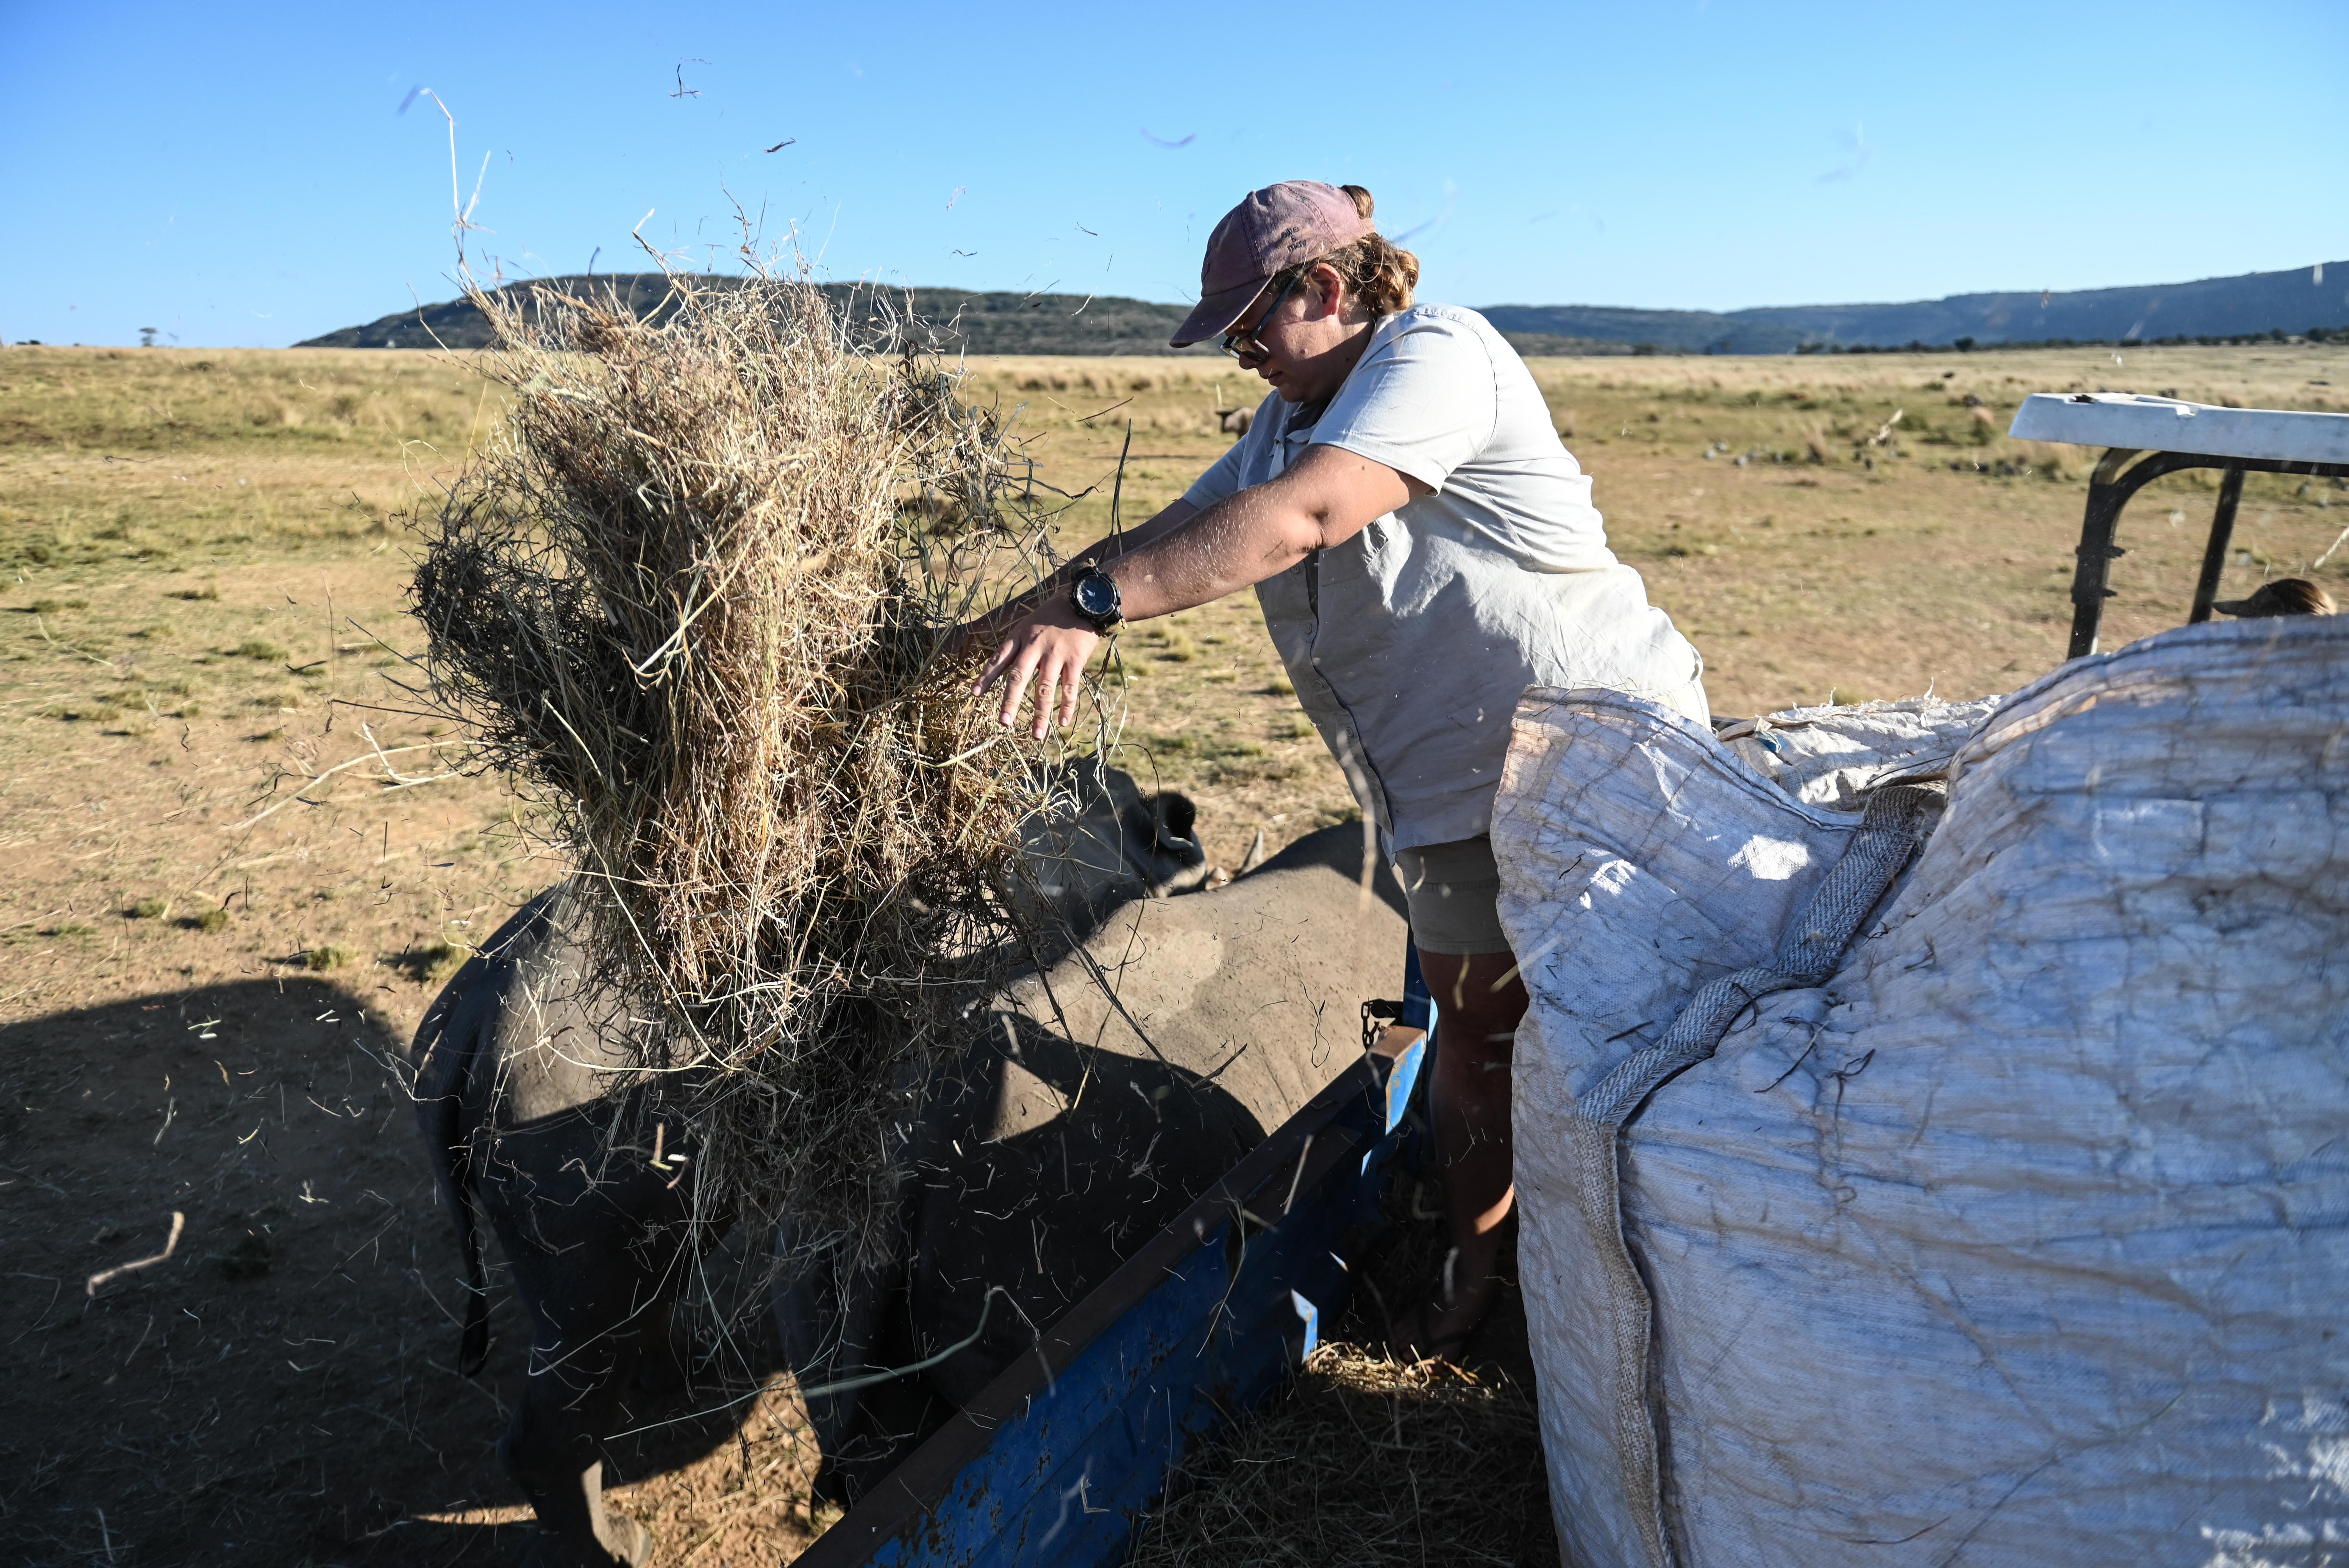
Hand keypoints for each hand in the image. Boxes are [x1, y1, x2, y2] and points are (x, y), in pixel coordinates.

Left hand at [973, 598, 1101, 737]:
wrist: (1085, 600)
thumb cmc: (1054, 615)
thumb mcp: (1029, 623)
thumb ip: (1018, 646)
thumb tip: (1003, 670)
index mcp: (1020, 636)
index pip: (999, 659)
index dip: (986, 677)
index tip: (974, 694)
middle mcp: (1035, 645)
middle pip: (1019, 677)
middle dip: (1010, 701)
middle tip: (1003, 723)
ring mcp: (1056, 653)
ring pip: (1045, 688)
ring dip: (1041, 714)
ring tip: (1036, 735)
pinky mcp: (1076, 659)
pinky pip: (1070, 687)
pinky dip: (1066, 706)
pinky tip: (1062, 722)